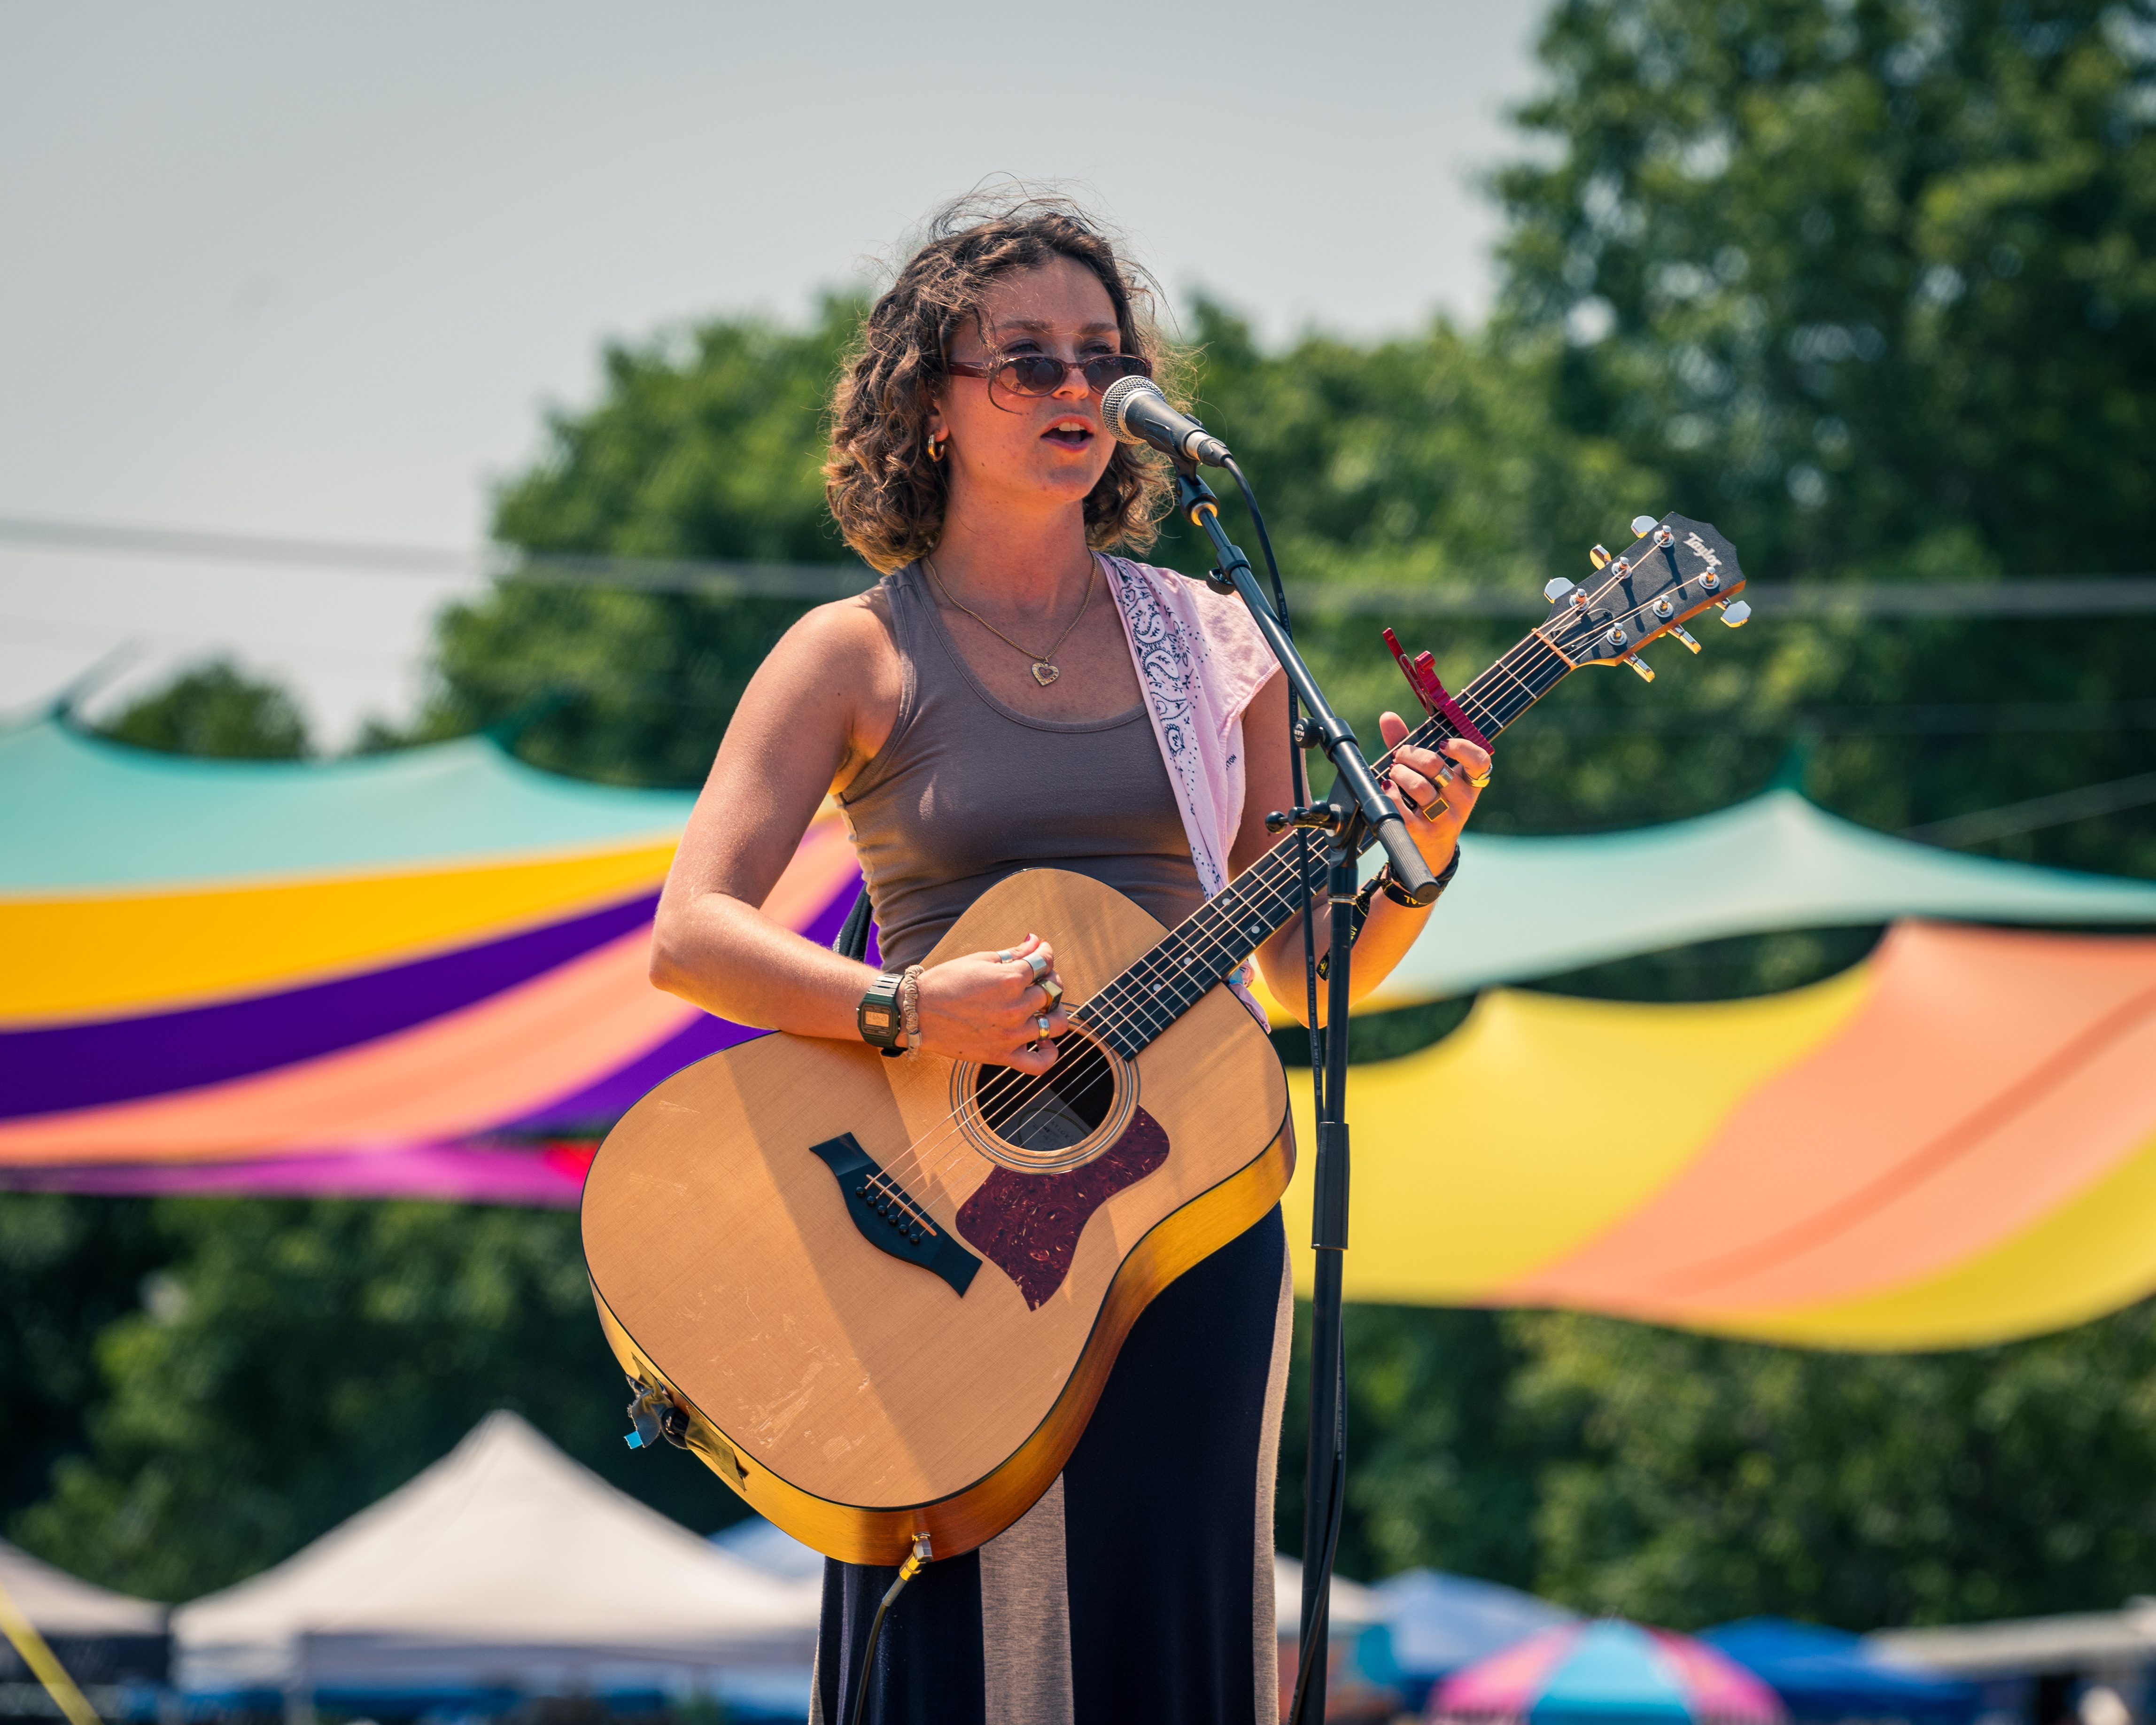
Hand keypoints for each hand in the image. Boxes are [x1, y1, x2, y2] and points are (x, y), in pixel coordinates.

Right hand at [912, 932, 1069, 1073]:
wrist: (917, 1013)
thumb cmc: (945, 982)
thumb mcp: (980, 960)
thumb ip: (1013, 953)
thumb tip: (1036, 942)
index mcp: (1010, 979)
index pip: (1044, 963)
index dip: (1045, 954)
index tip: (1041, 953)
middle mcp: (1015, 1008)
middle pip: (1052, 992)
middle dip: (1049, 980)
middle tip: (1038, 979)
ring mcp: (1011, 1035)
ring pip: (1055, 1024)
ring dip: (1055, 1012)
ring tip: (1045, 1008)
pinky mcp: (1002, 1055)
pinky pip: (1038, 1064)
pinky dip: (1049, 1055)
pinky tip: (1045, 1043)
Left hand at [1376, 711, 1488, 874]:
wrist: (1432, 850)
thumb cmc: (1430, 801)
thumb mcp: (1428, 775)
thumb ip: (1410, 746)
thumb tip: (1387, 717)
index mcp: (1470, 783)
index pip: (1481, 761)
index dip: (1463, 748)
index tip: (1443, 743)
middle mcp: (1462, 801)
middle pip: (1436, 767)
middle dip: (1411, 755)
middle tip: (1400, 757)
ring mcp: (1444, 819)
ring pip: (1418, 786)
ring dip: (1399, 774)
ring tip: (1394, 774)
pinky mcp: (1423, 833)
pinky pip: (1402, 808)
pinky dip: (1390, 794)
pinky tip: (1387, 789)